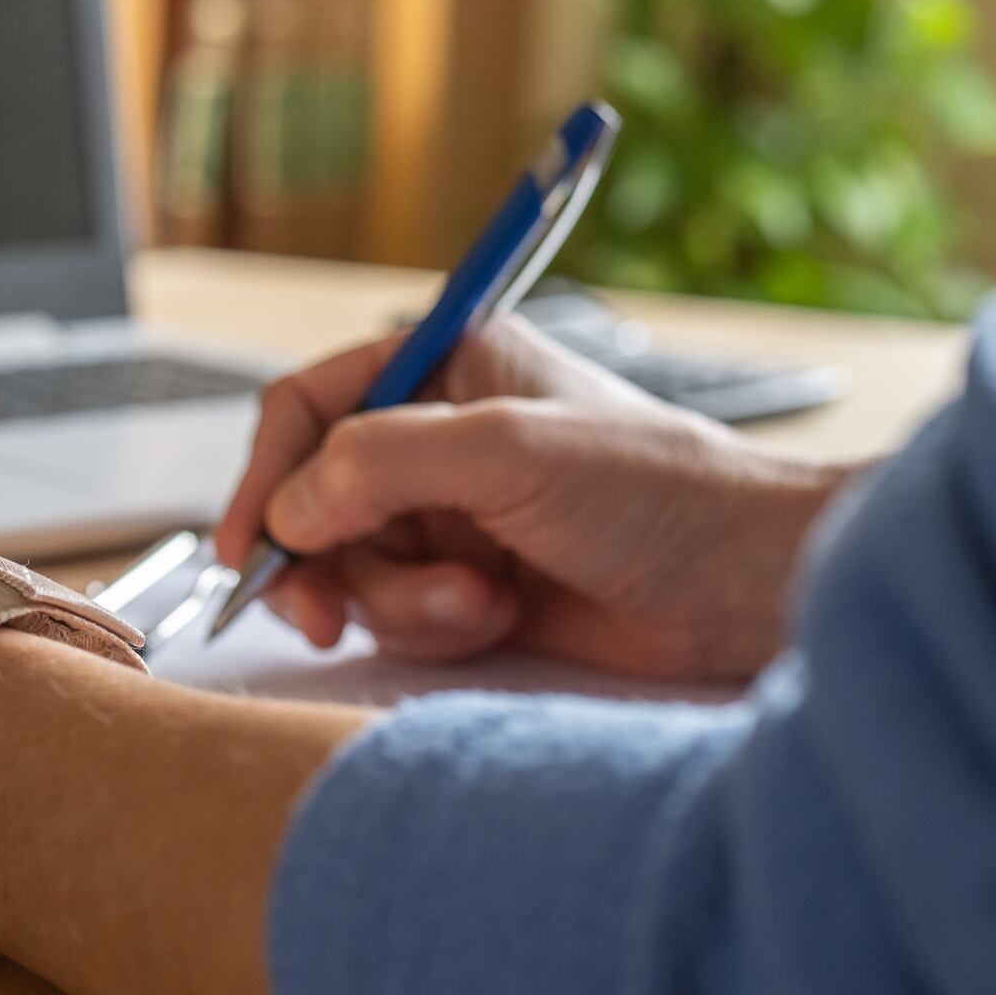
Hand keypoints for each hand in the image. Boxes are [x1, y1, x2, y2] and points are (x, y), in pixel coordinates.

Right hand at [214, 315, 856, 679]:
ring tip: (477, 604)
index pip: (307, 408)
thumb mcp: (507, 452)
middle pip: (312, 502)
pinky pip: (398, 617)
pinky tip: (502, 618)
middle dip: (324, 562)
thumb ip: (381, 463)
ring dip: (400, 601)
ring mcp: (452, 518)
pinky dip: (435, 628)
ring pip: (351, 571)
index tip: (247, 546)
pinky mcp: (471, 588)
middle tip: (323, 614)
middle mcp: (435, 438)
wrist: (748, 585)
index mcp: (441, 365)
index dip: (264, 476)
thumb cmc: (659, 490)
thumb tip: (288, 510)